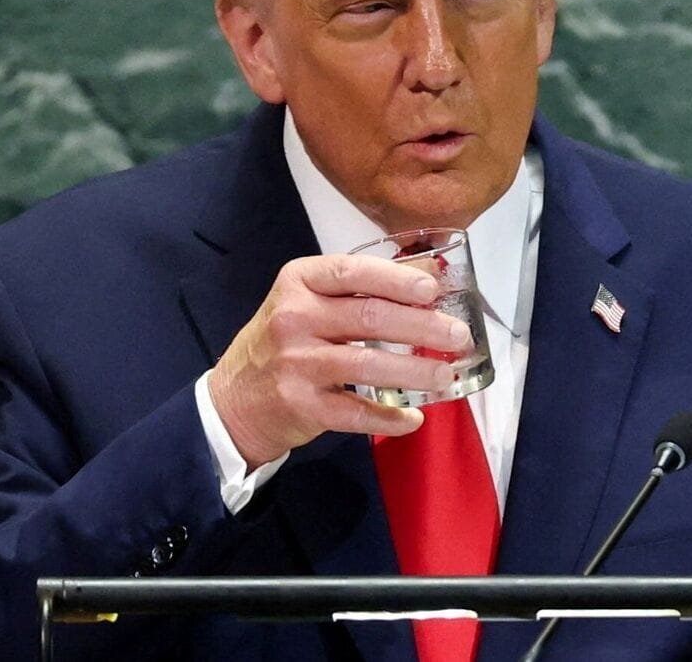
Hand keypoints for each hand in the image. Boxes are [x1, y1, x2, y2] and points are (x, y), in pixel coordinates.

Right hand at [207, 254, 471, 468]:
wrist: (233, 398)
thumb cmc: (284, 341)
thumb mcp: (308, 301)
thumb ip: (360, 289)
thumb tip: (430, 275)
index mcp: (298, 283)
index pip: (351, 273)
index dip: (396, 280)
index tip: (432, 290)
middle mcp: (294, 319)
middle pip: (368, 318)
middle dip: (422, 327)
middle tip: (458, 335)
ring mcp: (296, 364)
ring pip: (367, 366)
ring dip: (415, 372)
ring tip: (446, 375)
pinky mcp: (302, 405)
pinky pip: (355, 414)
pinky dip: (389, 418)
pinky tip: (413, 419)